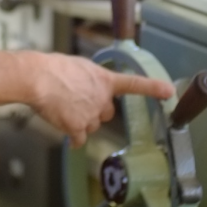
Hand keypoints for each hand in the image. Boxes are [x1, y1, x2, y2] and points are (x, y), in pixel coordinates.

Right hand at [24, 54, 173, 145]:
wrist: (37, 79)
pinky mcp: (77, 127)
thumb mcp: (79, 67)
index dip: (153, 88)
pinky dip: (72, 137)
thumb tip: (87, 86)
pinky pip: (78, 139)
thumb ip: (91, 79)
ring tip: (62, 107)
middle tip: (75, 101)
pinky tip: (64, 129)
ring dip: (80, 121)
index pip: (134, 84)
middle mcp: (102, 99)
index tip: (169, 92)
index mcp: (104, 80)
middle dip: (94, 110)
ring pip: (91, 126)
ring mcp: (91, 115)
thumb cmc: (52, 68)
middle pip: (106, 113)